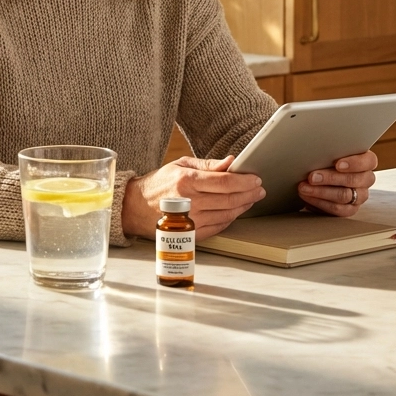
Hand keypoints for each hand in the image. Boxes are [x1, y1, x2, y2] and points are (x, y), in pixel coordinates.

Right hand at [121, 157, 264, 239]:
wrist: (136, 207)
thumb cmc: (159, 184)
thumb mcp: (180, 165)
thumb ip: (208, 165)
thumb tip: (230, 161)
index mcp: (187, 181)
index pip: (225, 181)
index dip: (245, 181)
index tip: (256, 179)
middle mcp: (190, 201)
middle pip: (230, 199)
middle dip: (249, 194)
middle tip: (259, 190)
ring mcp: (191, 220)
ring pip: (227, 214)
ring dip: (243, 206)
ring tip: (250, 199)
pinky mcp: (191, 234)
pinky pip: (219, 227)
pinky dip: (231, 218)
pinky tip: (235, 211)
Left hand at [297, 151, 377, 216]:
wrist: (319, 175)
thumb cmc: (326, 158)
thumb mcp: (330, 151)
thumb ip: (329, 150)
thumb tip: (313, 148)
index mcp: (366, 161)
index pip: (368, 161)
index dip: (354, 163)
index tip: (337, 164)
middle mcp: (366, 179)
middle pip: (353, 180)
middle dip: (330, 178)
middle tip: (311, 177)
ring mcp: (360, 195)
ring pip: (344, 196)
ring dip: (321, 192)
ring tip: (304, 188)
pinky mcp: (350, 209)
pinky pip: (338, 210)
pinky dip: (320, 203)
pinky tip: (307, 197)